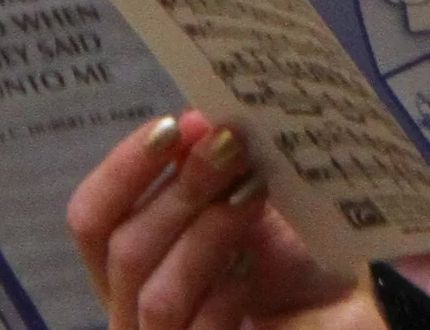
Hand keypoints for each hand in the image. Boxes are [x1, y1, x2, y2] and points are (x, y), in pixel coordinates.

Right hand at [68, 110, 363, 329]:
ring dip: (207, 234)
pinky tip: (257, 265)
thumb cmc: (292, 263)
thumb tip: (197, 120)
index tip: (170, 126)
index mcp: (132, 267)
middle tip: (229, 145)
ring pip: (157, 296)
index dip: (122, 170)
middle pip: (123, 250)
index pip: (92, 220)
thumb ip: (218, 170)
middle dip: (179, 190)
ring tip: (254, 191)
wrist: (337, 317)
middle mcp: (133, 312)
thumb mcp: (252, 203)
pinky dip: (229, 291)